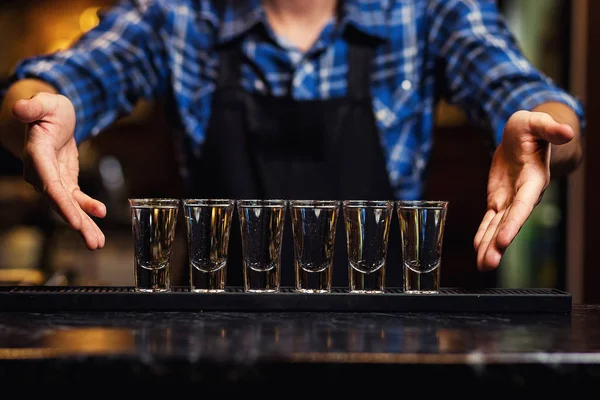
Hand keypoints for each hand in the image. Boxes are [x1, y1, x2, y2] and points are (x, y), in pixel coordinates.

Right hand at [12, 92, 105, 248]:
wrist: (51, 116)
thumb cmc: (48, 109)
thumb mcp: (45, 103)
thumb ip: (33, 107)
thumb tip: (18, 107)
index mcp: (37, 156)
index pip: (49, 184)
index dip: (61, 203)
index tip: (74, 220)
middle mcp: (41, 173)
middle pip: (60, 202)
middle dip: (77, 223)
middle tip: (94, 243)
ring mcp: (52, 180)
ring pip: (68, 206)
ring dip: (84, 225)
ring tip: (97, 243)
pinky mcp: (64, 181)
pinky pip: (76, 199)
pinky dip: (88, 208)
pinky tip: (100, 215)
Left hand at [473, 110, 574, 270]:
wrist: (523, 136)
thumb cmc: (531, 128)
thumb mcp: (536, 123)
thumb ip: (549, 128)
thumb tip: (567, 131)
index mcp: (533, 180)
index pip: (523, 205)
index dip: (513, 223)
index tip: (503, 240)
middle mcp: (523, 196)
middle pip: (510, 223)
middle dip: (498, 244)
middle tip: (488, 264)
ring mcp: (510, 200)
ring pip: (498, 227)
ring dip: (489, 246)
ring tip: (483, 266)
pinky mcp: (498, 199)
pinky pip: (489, 220)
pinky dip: (483, 234)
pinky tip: (478, 249)